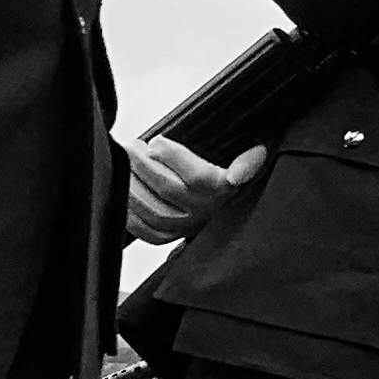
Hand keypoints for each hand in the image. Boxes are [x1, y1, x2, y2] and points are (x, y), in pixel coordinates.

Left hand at [122, 134, 265, 244]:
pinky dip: (129, 213)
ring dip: (132, 185)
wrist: (227, 212)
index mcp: (225, 191)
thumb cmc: (230, 179)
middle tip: (128, 145)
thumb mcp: (248, 164)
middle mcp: (206, 212)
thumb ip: (250, 162)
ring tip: (123, 164)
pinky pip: (144, 229)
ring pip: (152, 210)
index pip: (197, 176)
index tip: (156, 141)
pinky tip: (123, 192)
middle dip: (142, 164)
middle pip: (168, 188)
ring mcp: (186, 227)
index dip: (173, 158)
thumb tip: (255, 157)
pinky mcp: (170, 237)